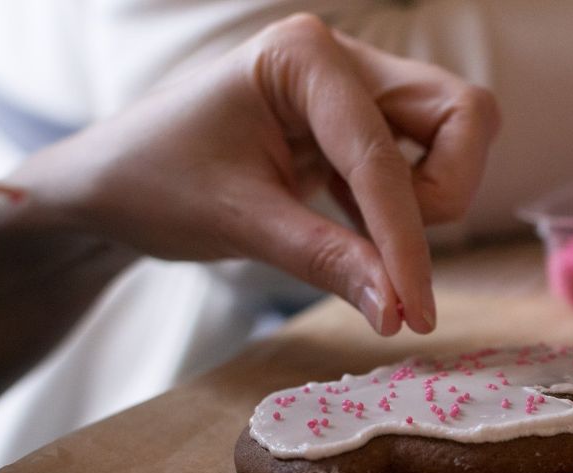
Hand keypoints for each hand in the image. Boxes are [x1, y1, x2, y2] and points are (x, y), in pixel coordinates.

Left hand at [12, 13, 500, 334]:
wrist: (111, 179)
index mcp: (303, 58)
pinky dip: (408, 202)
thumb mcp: (237, 222)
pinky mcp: (362, 123)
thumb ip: (326, 260)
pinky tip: (356, 226)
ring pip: (457, 132)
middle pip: (461, 114)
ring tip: (362, 234)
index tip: (416, 314)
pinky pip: (427, 156)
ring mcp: (358, 87)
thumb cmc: (154, 182)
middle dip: (443, 191)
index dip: (406, 241)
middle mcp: (343, 59)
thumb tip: (398, 312)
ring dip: (431, 197)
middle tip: (393, 249)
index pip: (383, 156)